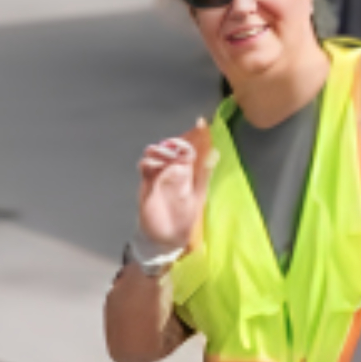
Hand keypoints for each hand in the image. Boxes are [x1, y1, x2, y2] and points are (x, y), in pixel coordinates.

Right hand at [135, 120, 210, 254]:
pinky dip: (149, 162)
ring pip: (155, 153)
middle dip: (174, 143)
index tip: (200, 123)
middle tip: (177, 147)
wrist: (166, 239)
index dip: (196, 135)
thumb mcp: (198, 196)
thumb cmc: (184, 219)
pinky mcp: (147, 183)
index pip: (191, 148)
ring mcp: (159, 175)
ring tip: (166, 157)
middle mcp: (173, 169)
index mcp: (188, 172)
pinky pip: (145, 166)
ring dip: (160, 150)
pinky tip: (155, 166)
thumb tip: (215, 153)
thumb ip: (204, 175)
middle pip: (171, 147)